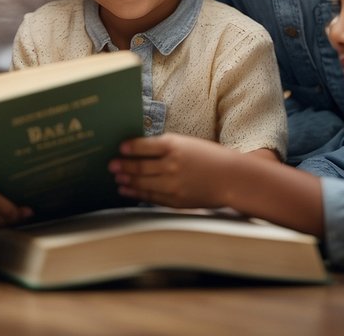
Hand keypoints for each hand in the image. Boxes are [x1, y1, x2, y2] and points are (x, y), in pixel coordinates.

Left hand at [109, 134, 232, 208]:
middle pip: (139, 166)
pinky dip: (136, 193)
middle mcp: (171, 165)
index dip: (129, 148)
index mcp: (174, 146)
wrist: (232, 178)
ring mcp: (173, 185)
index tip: (120, 148)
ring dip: (126, 180)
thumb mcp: (186, 143)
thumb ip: (164, 146)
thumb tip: (137, 149)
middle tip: (111, 164)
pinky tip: (126, 190)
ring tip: (116, 177)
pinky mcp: (175, 200)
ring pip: (142, 182)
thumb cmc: (208, 157)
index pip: (144, 146)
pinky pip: (150, 197)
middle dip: (122, 166)